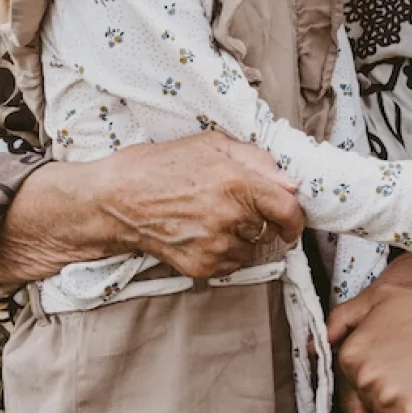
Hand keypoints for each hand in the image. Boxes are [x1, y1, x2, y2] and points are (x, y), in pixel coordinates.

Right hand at [91, 131, 303, 279]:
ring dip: (242, 238)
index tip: (292, 221)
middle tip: (235, 206)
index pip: (288, 210)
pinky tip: (201, 233)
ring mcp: (215, 247)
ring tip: (211, 217)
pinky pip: (231, 265)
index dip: (296, 217)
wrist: (115, 200)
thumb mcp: (210, 144)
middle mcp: (230, 218)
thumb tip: (288, 182)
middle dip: (260, 219)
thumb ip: (256, 160)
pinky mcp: (201, 268)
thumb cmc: (159, 165)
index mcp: (237, 184)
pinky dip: (224, 252)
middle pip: (269, 229)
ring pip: (251, 249)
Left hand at [331, 287, 411, 412]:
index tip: (398, 368)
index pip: (351, 383)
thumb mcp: (382, 298)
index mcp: (351, 352)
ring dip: (405, 407)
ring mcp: (383, 397)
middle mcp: (362, 375)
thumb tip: (317, 348)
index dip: (377, 377)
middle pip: (367, 402)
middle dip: (390, 392)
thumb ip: (343, 318)